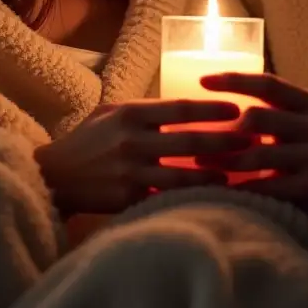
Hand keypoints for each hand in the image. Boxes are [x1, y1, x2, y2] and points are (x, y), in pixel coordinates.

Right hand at [34, 98, 249, 217]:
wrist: (53, 178)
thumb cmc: (87, 140)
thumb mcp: (112, 112)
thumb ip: (147, 110)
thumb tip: (188, 106)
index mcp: (130, 114)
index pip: (181, 108)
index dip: (212, 109)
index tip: (238, 110)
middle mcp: (132, 142)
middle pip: (190, 141)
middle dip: (226, 141)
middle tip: (254, 141)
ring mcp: (130, 174)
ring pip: (183, 176)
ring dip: (214, 175)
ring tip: (240, 174)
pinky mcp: (128, 201)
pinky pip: (166, 199)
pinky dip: (190, 199)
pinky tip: (212, 200)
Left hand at [199, 73, 307, 238]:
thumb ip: (283, 113)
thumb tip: (233, 110)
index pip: (266, 83)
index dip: (233, 79)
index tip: (202, 79)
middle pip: (256, 117)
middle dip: (221, 129)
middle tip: (194, 138)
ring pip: (257, 155)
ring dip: (224, 161)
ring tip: (200, 165)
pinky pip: (269, 188)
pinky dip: (243, 190)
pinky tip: (225, 193)